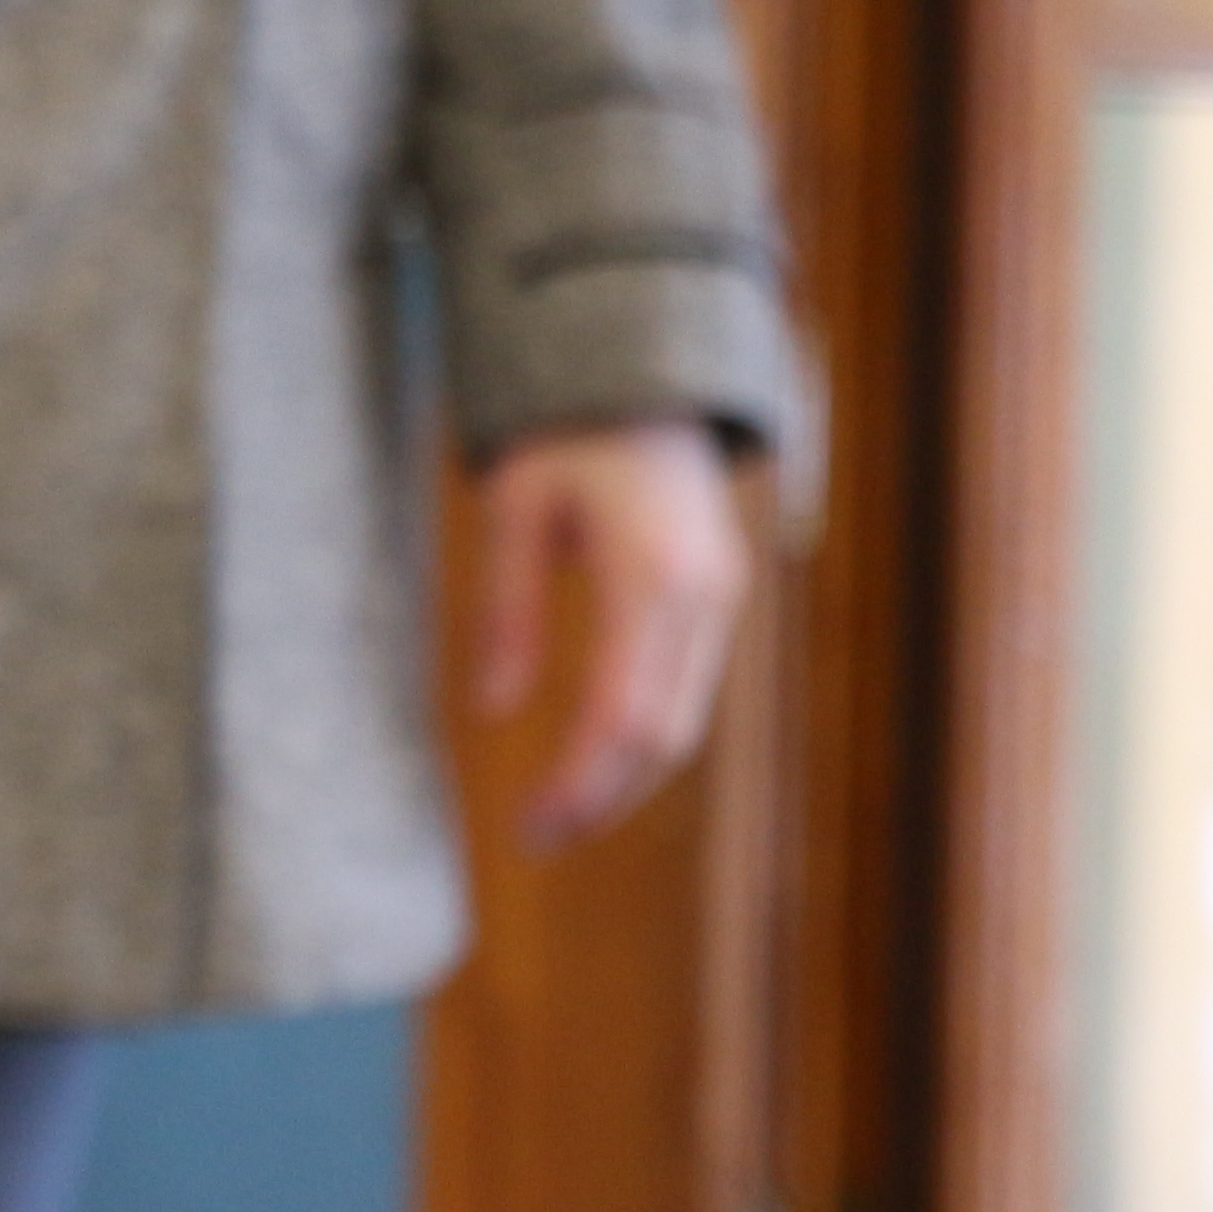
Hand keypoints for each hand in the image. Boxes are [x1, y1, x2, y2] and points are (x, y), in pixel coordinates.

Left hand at [471, 418, 751, 852]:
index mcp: (651, 574)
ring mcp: (722, 597)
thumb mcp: (515, 507)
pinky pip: (688, 688)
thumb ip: (506, 609)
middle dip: (602, 796)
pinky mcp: (719, 596)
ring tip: (558, 811)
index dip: (580, 784)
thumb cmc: (564, 431)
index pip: (621, 715)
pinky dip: (644, 735)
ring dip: (626, 774)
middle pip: (663, 735)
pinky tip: (595, 756)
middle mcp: (704, 596)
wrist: (642, 375)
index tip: (532, 827)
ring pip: (685, 720)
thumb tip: (491, 710)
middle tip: (537, 835)